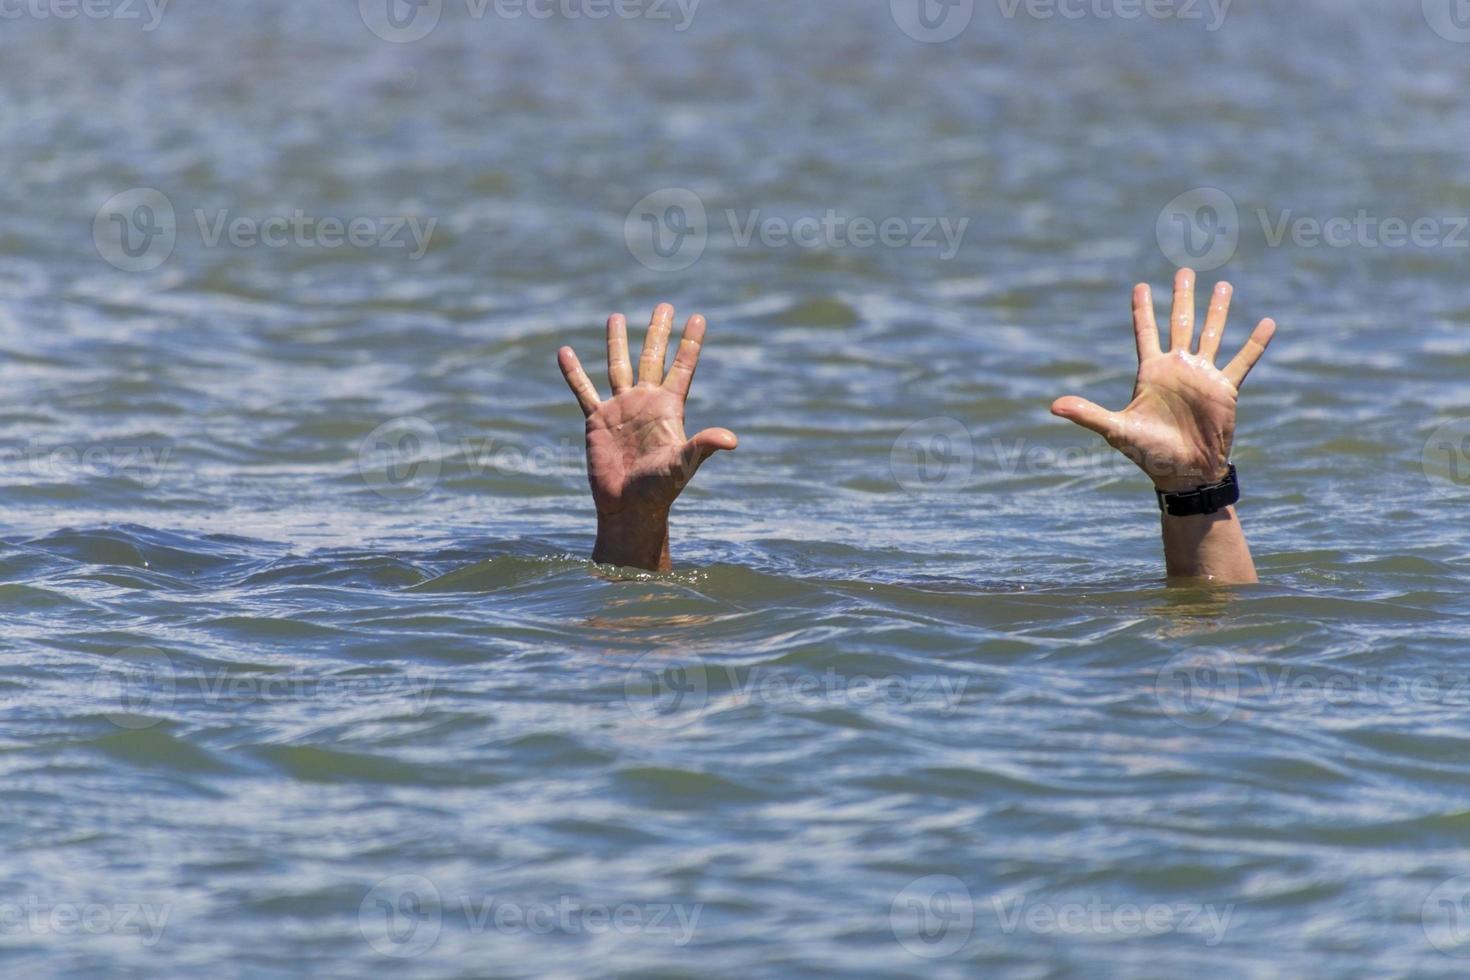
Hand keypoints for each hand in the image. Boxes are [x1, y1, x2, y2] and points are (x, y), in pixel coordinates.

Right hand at [557, 303, 736, 568]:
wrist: (629, 508)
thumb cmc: (660, 489)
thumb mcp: (684, 463)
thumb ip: (704, 446)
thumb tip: (733, 439)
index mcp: (669, 408)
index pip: (682, 367)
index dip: (690, 343)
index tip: (698, 317)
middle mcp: (645, 403)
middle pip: (652, 358)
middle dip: (658, 331)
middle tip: (665, 304)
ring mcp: (620, 409)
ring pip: (617, 366)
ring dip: (616, 342)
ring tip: (616, 316)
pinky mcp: (597, 421)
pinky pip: (583, 391)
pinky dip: (574, 373)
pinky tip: (564, 352)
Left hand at [1051, 269, 1275, 492]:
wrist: (1184, 472)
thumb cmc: (1149, 453)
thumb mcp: (1116, 430)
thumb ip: (1087, 414)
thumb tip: (1053, 406)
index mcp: (1151, 373)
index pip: (1145, 332)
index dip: (1142, 309)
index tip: (1140, 286)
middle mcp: (1177, 368)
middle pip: (1180, 323)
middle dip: (1182, 297)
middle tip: (1185, 270)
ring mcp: (1203, 376)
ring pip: (1211, 334)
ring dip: (1218, 310)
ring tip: (1224, 285)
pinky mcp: (1225, 389)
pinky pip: (1243, 360)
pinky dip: (1255, 343)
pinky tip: (1268, 322)